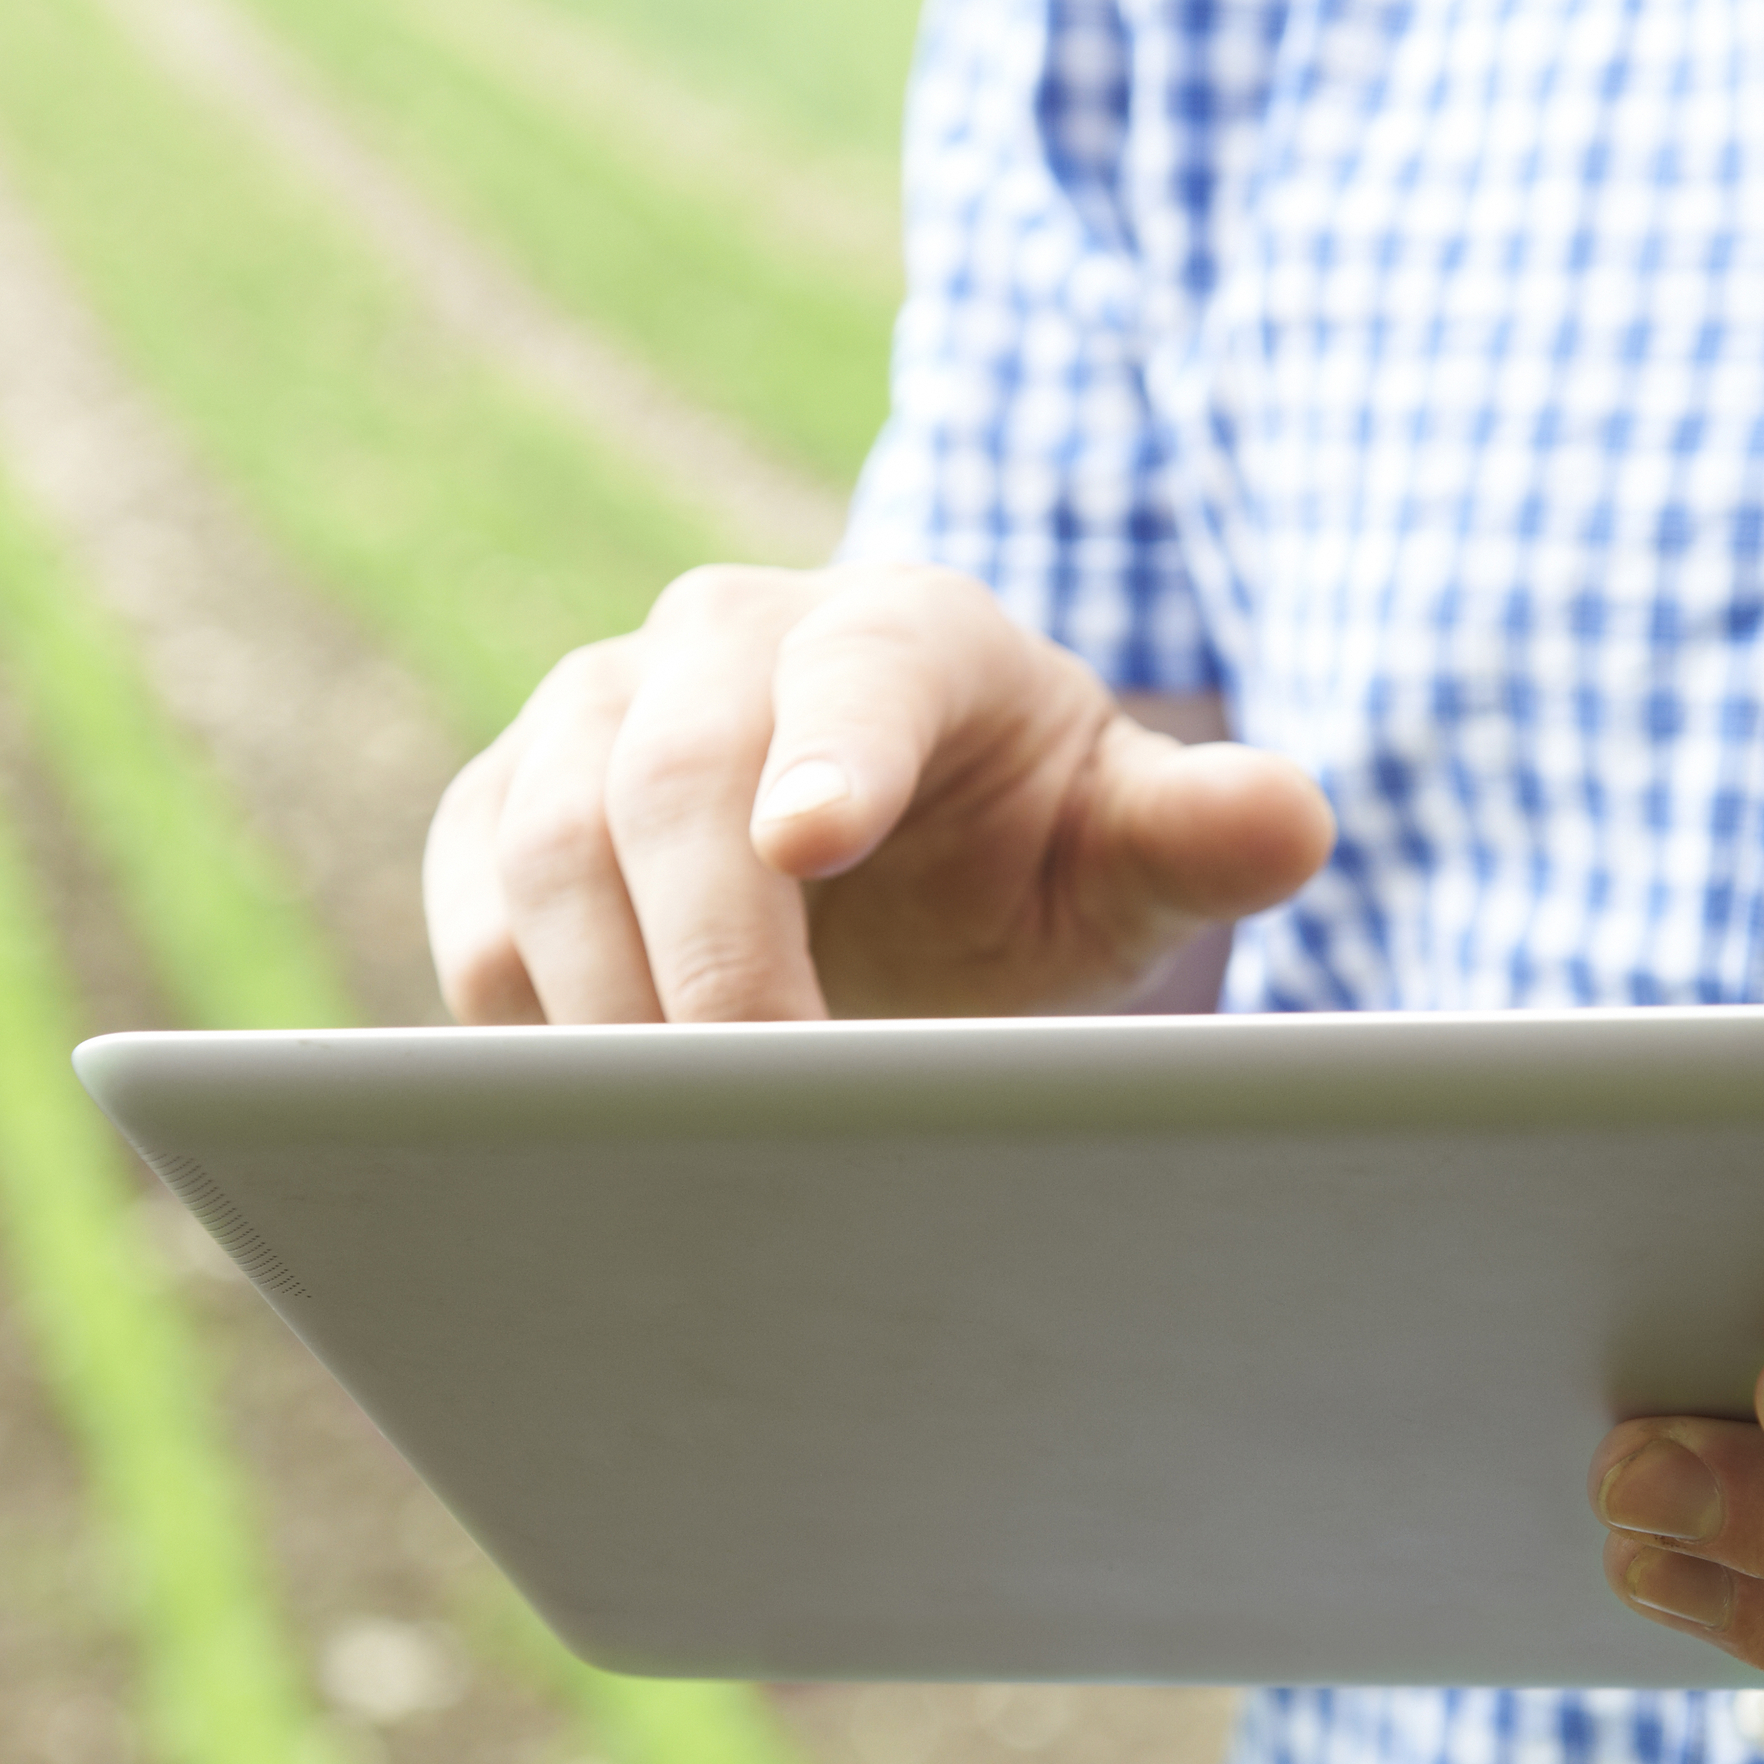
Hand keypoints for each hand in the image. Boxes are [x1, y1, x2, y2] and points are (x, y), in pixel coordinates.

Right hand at [425, 562, 1333, 1022]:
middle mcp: (723, 640)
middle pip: (667, 775)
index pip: (854, 676)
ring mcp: (591, 712)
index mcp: (897, 630)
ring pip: (541, 843)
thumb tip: (1292, 820)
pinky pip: (471, 909)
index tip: (810, 845)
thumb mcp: (1124, 853)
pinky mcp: (500, 807)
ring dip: (603, 1001)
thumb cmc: (1025, 856)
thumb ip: (1200, 831)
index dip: (829, 754)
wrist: (899, 862)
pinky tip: (595, 1109)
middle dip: (707, 952)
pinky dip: (518, 1017)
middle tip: (762, 1097)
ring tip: (685, 1133)